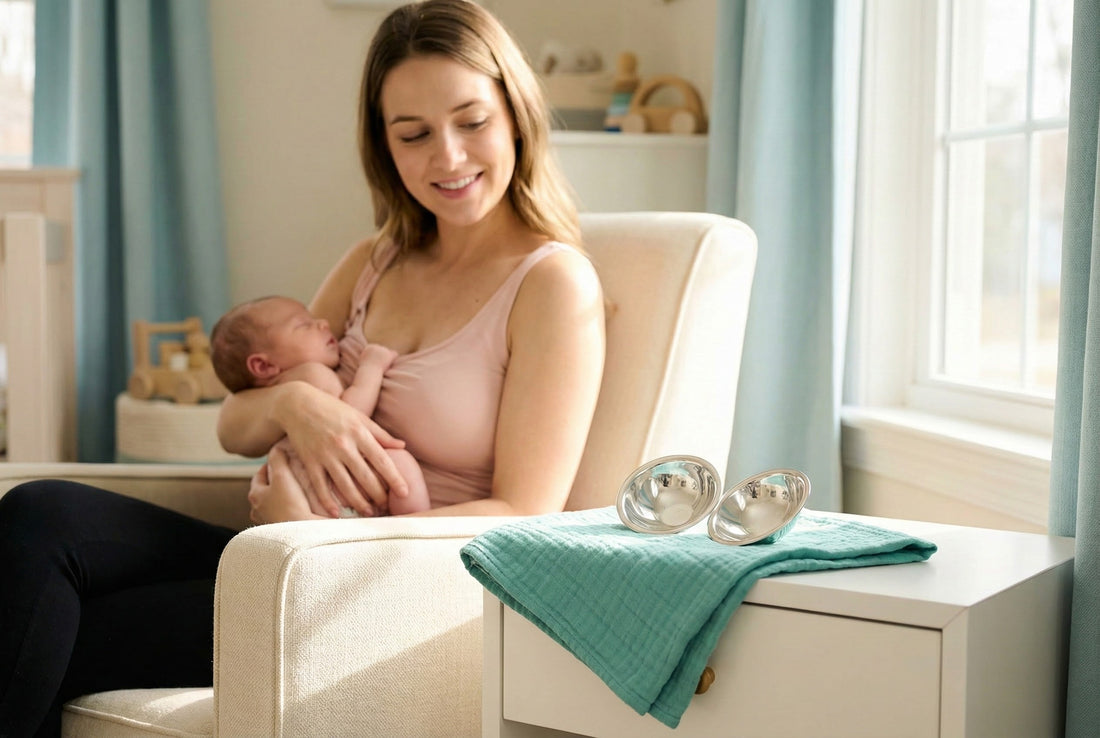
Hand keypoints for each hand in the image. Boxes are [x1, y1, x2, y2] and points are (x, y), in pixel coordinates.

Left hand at [248, 446, 323, 523]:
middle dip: (277, 481)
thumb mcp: (282, 475)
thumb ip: (278, 459)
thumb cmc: (290, 505)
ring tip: (299, 488)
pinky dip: (292, 507)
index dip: (270, 465)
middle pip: (266, 490)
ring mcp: (270, 522)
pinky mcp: (283, 530)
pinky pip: (286, 514)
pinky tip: (304, 504)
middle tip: (291, 473)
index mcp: (254, 496)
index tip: (281, 460)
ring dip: (285, 495)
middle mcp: (258, 511)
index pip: (259, 475)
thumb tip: (276, 448)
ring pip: (276, 503)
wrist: (304, 534)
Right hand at [279, 383, 408, 515]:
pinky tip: (337, 514)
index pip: (382, 460)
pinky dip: (328, 502)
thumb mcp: (359, 416)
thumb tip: (402, 446)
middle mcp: (343, 445)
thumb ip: (380, 434)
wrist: (297, 404)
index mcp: (359, 433)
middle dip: (378, 495)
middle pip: (365, 476)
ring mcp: (325, 455)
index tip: (404, 493)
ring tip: (368, 513)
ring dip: (358, 502)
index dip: (395, 478)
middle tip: (386, 507)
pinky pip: (320, 486)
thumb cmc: (332, 409)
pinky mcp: (309, 461)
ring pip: (345, 485)